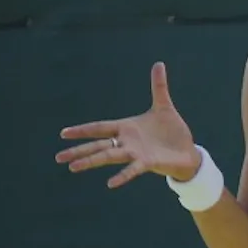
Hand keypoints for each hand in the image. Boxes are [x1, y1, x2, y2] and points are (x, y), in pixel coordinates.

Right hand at [56, 62, 201, 187]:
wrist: (188, 151)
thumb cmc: (173, 131)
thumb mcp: (164, 106)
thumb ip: (158, 86)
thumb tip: (159, 63)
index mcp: (127, 128)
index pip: (100, 128)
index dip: (83, 130)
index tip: (63, 133)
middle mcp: (127, 142)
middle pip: (98, 145)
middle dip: (78, 150)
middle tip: (58, 157)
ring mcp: (136, 153)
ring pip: (109, 156)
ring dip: (91, 161)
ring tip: (72, 168)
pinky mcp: (148, 163)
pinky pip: (133, 169)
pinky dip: (123, 176)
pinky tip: (110, 184)